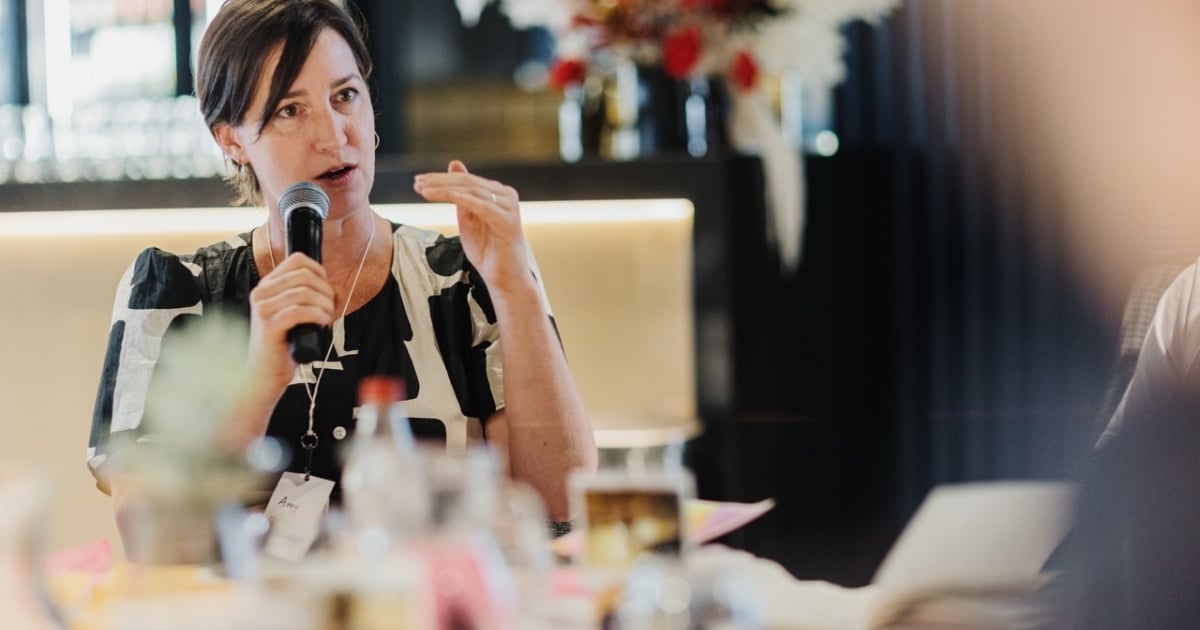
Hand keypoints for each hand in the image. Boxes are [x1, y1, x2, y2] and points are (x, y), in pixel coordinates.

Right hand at [246, 252, 334, 390]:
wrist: (265, 373)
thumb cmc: (285, 344)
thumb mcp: (302, 315)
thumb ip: (317, 299)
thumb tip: (339, 290)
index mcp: (267, 285)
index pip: (297, 260)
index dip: (319, 272)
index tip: (326, 290)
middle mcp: (261, 293)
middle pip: (304, 275)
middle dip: (325, 291)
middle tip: (330, 308)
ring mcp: (262, 309)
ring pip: (304, 292)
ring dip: (324, 304)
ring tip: (326, 318)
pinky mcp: (268, 326)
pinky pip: (299, 311)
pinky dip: (317, 315)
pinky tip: (321, 323)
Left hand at [413, 160, 531, 292]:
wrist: (505, 279)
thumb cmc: (488, 252)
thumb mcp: (468, 219)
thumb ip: (461, 195)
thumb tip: (454, 164)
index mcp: (498, 193)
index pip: (466, 180)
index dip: (441, 179)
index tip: (418, 181)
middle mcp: (506, 195)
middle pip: (467, 182)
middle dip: (439, 182)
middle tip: (416, 183)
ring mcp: (509, 207)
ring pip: (472, 191)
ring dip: (444, 189)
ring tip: (422, 190)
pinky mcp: (508, 221)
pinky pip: (481, 206)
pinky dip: (461, 199)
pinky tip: (443, 197)